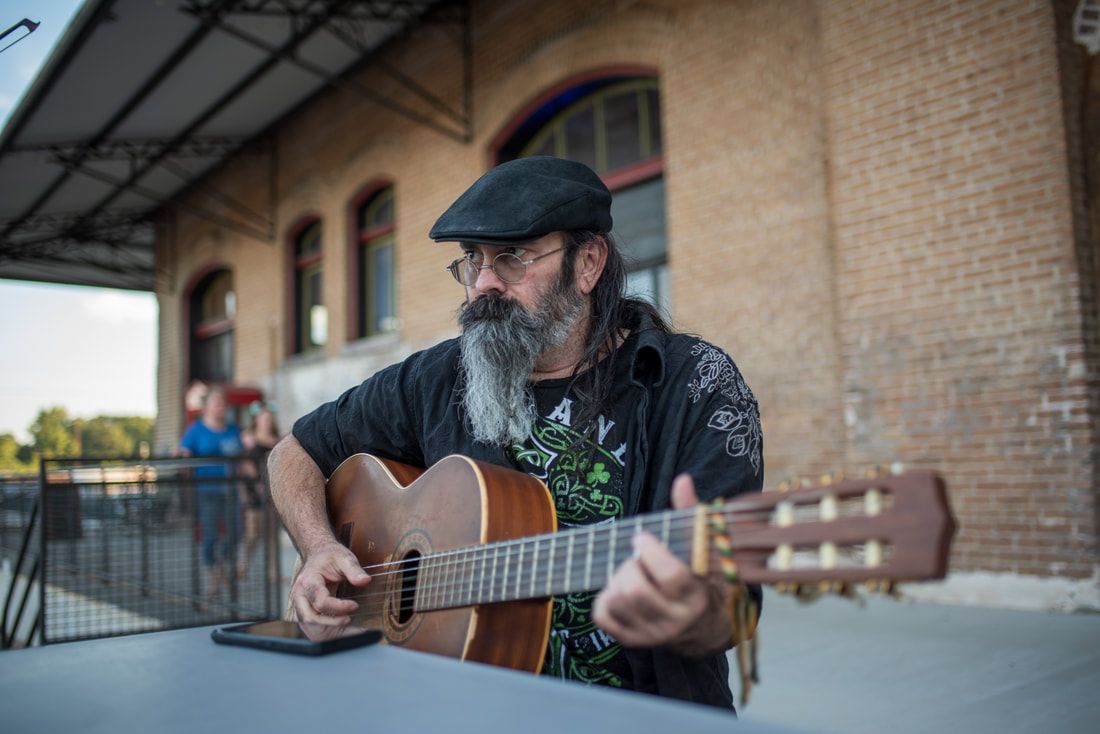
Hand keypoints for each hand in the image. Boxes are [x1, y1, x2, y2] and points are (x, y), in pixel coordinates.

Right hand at [290, 541, 370, 625]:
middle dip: (331, 624)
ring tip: (348, 627)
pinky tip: (341, 630)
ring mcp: (299, 605)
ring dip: (328, 632)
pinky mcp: (303, 612)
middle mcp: (299, 596)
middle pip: (310, 618)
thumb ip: (354, 569)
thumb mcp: (344, 557)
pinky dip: (325, 632)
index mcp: (307, 581)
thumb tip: (365, 581)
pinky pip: (311, 628)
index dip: (339, 607)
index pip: (320, 601)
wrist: (317, 556)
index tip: (355, 606)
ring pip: (308, 627)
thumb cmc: (330, 557)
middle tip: (349, 620)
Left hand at [592, 474, 731, 655]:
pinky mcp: (631, 640)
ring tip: (631, 573)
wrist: (700, 625)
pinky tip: (619, 589)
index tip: (642, 537)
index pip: (670, 576)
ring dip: (616, 579)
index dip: (651, 551)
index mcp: (694, 596)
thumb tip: (682, 479)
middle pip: (635, 591)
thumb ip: (689, 513)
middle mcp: (674, 621)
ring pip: (616, 601)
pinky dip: (604, 597)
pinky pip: (602, 616)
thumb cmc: (696, 576)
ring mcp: (651, 635)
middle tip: (637, 559)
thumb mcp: (699, 548)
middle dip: (629, 565)